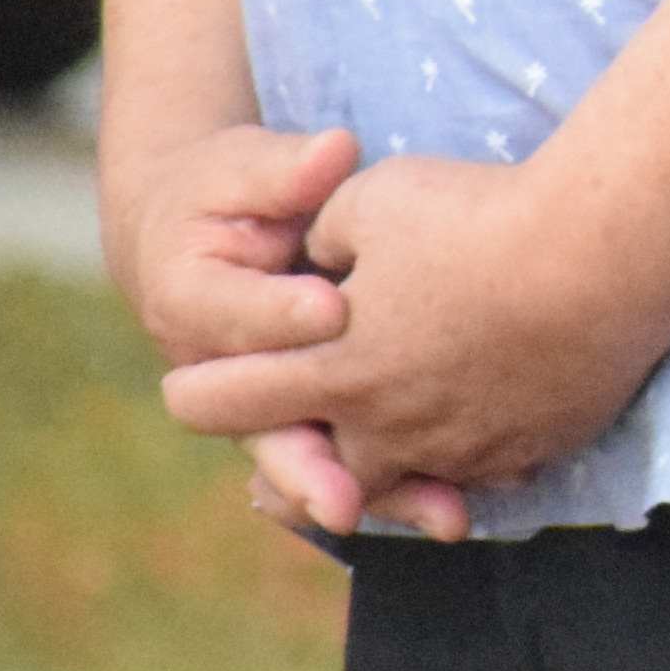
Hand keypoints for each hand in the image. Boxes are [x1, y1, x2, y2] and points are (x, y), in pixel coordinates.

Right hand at [94, 123, 461, 539]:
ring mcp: (274, 405)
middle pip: (269, 427)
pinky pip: (362, 463)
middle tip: (348, 495)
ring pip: (323, 462)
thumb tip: (330, 152)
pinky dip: (415, 480)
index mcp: (192, 300)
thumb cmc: (226, 194)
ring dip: (382, 491)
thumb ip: (285, 170)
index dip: (283, 312)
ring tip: (444, 517)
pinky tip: (477, 499)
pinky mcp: (321, 417)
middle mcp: (225, 373)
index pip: (237, 314)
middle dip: (311, 461)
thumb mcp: (245, 169)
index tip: (333, 306)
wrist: (197, 237)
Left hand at [154, 152, 669, 500]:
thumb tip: (320, 260)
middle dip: (300, 444)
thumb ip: (323, 238)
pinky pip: (484, 469)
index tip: (207, 374)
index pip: (213, 405)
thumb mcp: (371, 198)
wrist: (613, 250)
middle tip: (310, 413)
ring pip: (401, 480)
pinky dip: (471, 449)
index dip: (198, 387)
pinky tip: (483, 409)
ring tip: (401, 415)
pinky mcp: (530, 448)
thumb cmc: (480, 214)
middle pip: (307, 469)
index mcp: (331, 370)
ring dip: (391, 453)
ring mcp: (462, 447)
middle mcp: (386, 428)